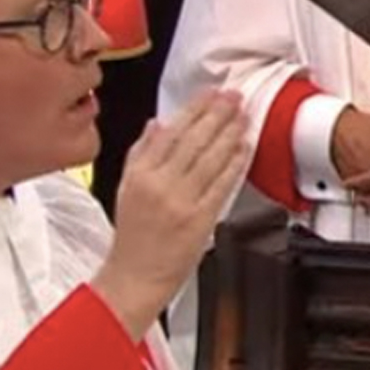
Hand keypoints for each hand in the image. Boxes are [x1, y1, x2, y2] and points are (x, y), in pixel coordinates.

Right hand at [92, 90, 248, 339]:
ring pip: (210, 159)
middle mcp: (161, 185)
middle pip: (194, 141)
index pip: (171, 132)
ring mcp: (182, 202)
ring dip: (230, 134)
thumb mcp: (125, 187)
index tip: (210, 94)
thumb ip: (141, 153)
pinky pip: (222, 185)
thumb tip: (156, 124)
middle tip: (235, 97)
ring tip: (243, 116)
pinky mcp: (201, 219)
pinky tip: (244, 149)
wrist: (136, 276)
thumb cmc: (133, 237)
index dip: (194, 109)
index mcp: (140, 174)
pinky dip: (235, 164)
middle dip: (217, 114)